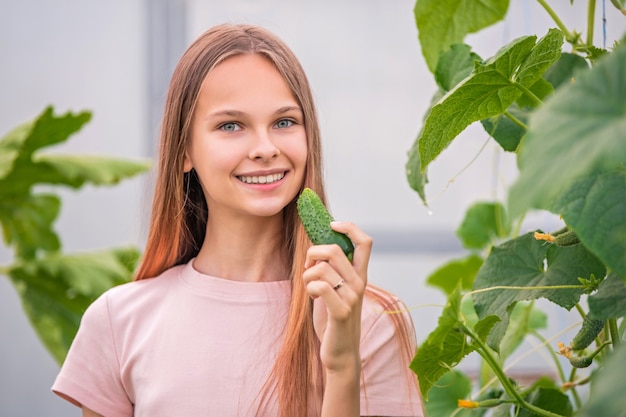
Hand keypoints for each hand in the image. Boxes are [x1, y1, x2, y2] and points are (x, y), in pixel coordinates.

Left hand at [302, 221, 371, 372]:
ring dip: (306, 275)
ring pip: (322, 267)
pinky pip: (319, 285)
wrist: (340, 354)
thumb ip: (332, 270)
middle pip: (334, 249)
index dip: (349, 227)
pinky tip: (312, 297)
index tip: (331, 225)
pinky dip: (309, 287)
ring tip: (309, 287)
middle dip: (312, 253)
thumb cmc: (332, 319)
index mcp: (360, 275)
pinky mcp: (341, 311)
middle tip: (307, 267)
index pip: (365, 241)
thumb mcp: (335, 289)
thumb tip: (316, 246)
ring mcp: (352, 297)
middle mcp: (360, 283)